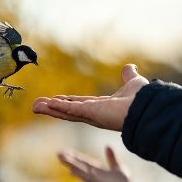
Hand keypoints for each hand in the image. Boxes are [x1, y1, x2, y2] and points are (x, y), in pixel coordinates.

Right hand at [33, 64, 148, 130]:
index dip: (65, 103)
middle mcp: (94, 113)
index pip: (79, 104)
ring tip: (34, 106)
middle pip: (68, 111)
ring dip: (50, 110)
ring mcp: (91, 114)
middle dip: (52, 109)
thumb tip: (130, 66)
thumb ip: (128, 75)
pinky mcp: (90, 113)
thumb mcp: (133, 81)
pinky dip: (57, 108)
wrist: (146, 106)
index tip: (53, 101)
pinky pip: (70, 110)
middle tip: (36, 106)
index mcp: (102, 106)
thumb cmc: (142, 98)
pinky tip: (45, 105)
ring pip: (65, 112)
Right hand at [58, 146, 147, 181]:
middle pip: (78, 164)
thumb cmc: (124, 181)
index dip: (74, 155)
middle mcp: (93, 173)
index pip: (83, 160)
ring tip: (61, 159)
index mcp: (97, 168)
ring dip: (70, 164)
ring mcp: (94, 179)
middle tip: (57, 153)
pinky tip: (70, 171)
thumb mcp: (117, 165)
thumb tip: (107, 145)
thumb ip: (111, 156)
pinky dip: (78, 174)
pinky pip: (86, 177)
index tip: (65, 151)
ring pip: (80, 170)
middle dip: (68, 159)